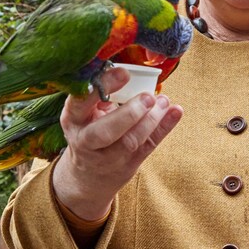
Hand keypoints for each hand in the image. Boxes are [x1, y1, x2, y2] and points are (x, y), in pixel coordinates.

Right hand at [52, 66, 182, 219]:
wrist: (88, 176)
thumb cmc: (90, 131)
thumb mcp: (86, 112)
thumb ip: (103, 94)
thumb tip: (129, 71)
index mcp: (72, 119)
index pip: (81, 102)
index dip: (103, 86)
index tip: (124, 73)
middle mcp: (85, 140)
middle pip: (104, 132)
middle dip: (129, 114)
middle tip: (149, 97)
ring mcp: (107, 157)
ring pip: (130, 141)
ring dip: (151, 120)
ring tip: (163, 101)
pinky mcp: (128, 165)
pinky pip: (148, 146)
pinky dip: (164, 127)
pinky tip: (176, 111)